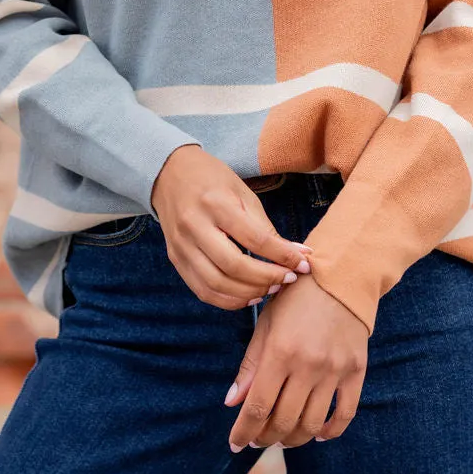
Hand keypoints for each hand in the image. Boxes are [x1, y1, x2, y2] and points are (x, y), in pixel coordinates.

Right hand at [150, 146, 312, 310]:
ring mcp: (181, 246)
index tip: (303, 265)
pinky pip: (202, 290)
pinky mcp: (175, 259)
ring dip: (249, 293)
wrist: (169, 173)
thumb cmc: (212, 180)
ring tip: (271, 288)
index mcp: (215, 204)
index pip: (255, 240)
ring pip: (216, 284)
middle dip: (267, 278)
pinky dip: (228, 300)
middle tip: (288, 279)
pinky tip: (248, 295)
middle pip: (234, 266)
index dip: (283, 256)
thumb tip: (296, 254)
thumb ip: (266, 227)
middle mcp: (194, 226)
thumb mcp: (242, 193)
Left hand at [224, 271, 368, 447]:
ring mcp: (335, 369)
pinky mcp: (356, 371)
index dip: (243, 431)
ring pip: (312, 424)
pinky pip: (345, 414)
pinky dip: (330, 431)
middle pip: (283, 421)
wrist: (341, 276)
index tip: (235, 444)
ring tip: (282, 436)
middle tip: (258, 439)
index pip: (257, 407)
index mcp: (280, 351)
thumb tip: (233, 402)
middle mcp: (308, 364)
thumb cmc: (295, 298)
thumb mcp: (266, 324)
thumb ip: (250, 365)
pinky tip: (317, 433)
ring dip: (293, 438)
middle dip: (266, 437)